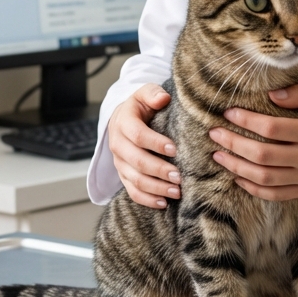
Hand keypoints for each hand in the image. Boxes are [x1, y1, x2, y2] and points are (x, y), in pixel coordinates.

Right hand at [107, 84, 180, 208]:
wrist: (124, 118)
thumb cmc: (141, 106)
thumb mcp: (145, 93)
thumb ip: (153, 93)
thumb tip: (163, 98)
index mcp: (123, 122)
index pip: (138, 135)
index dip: (155, 143)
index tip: (174, 149)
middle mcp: (118, 144)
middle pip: (137, 161)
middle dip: (159, 170)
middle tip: (179, 176)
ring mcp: (119, 162)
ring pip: (135, 179)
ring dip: (156, 187)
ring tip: (177, 191)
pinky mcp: (123, 175)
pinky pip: (132, 191)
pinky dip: (146, 199)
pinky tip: (163, 203)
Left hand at [209, 86, 297, 200]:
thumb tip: (271, 94)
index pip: (272, 128)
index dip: (246, 120)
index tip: (229, 112)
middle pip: (262, 155)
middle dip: (233, 144)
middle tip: (215, 133)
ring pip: (264, 178)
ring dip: (237, 168)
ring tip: (219, 156)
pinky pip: (276, 194)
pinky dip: (254, 188)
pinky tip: (239, 178)